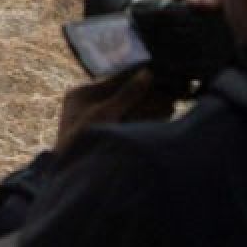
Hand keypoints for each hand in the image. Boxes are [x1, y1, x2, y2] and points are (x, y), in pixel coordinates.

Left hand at [54, 68, 175, 153]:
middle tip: (170, 90)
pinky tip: (164, 115)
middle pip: (124, 95)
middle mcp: (88, 104)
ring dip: (151, 107)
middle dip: (148, 95)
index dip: (137, 76)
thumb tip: (147, 73)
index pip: (115, 80)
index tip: (158, 70)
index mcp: (81, 94)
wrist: (75, 177)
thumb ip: (127, 94)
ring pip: (129, 109)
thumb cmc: (82, 142)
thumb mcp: (105, 114)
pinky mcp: (108, 135)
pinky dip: (146, 119)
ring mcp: (97, 121)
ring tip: (171, 104)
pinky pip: (130, 122)